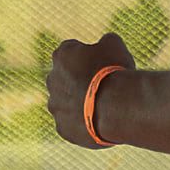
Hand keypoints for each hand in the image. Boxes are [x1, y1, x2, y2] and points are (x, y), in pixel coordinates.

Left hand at [45, 31, 134, 148]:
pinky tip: (101, 122)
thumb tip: (105, 42)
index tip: (103, 63)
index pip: (72, 51)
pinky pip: (73, 125)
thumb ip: (106, 40)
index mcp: (62, 55)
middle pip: (66, 78)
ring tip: (104, 107)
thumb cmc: (115, 72)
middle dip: (81, 81)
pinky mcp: (62, 128)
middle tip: (103, 86)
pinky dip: (84, 124)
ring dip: (81, 104)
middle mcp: (52, 80)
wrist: (116, 107)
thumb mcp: (115, 45)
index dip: (89, 56)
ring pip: (68, 104)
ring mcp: (55, 106)